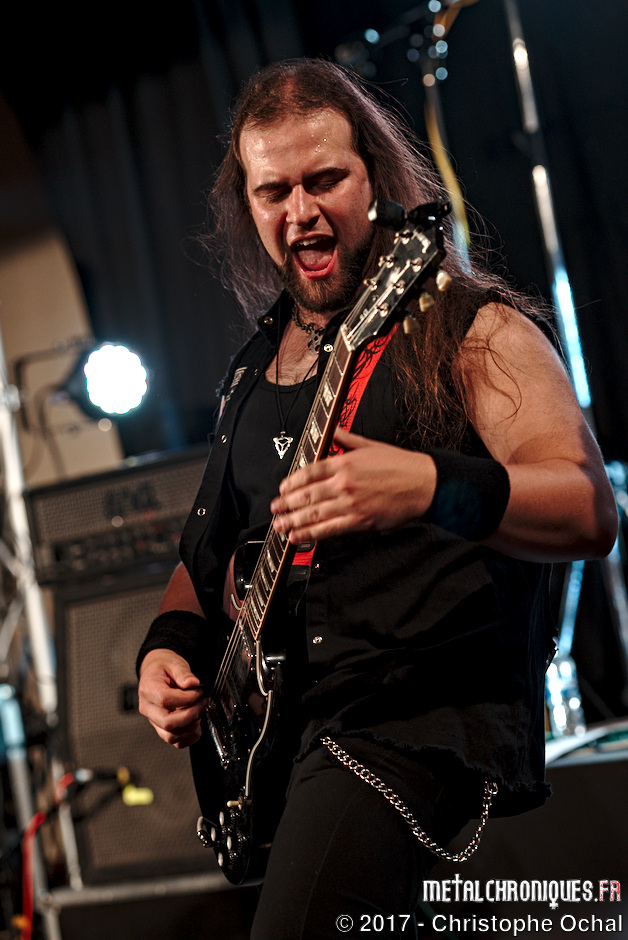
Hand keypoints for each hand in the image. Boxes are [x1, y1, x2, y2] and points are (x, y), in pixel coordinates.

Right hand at [138, 649, 207, 748]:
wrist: (156, 672)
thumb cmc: (163, 668)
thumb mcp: (173, 663)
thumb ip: (183, 673)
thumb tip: (193, 683)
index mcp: (148, 689)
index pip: (165, 700)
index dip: (186, 698)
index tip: (199, 692)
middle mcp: (148, 709)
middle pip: (168, 723)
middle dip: (191, 714)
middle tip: (202, 702)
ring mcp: (154, 721)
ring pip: (172, 736)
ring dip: (192, 725)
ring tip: (199, 709)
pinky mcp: (162, 729)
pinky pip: (176, 742)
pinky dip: (190, 736)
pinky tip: (196, 721)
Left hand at [270, 428, 436, 543]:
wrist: (423, 483)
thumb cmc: (400, 465)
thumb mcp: (369, 445)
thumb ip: (345, 439)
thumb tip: (332, 430)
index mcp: (344, 462)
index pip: (309, 472)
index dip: (292, 482)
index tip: (282, 489)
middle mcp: (344, 483)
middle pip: (307, 494)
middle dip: (287, 504)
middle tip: (275, 509)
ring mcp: (350, 503)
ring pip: (314, 513)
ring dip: (293, 521)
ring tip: (280, 525)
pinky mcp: (359, 521)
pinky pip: (329, 529)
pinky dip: (311, 534)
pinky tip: (299, 537)